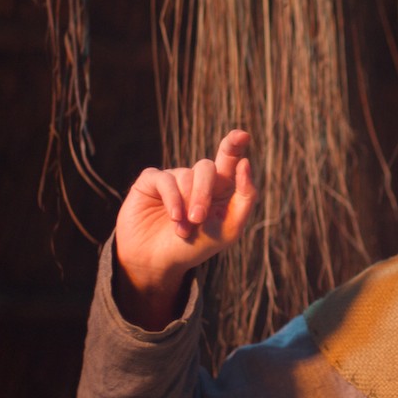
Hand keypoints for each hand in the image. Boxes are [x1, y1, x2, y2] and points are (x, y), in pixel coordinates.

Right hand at [111, 129, 255, 328]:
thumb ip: (244, 198)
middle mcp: (198, 179)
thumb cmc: (196, 247)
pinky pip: (165, 179)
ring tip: (183, 229)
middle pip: (208, 168)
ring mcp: (175, 178)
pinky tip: (173, 217)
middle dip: (204, 192)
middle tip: (199, 218)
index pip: (231, 159)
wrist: (158, 262)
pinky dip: (171, 199)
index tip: (242, 135)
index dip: (235, 143)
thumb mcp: (229, 229)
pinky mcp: (151, 181)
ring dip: (186, 203)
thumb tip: (245, 162)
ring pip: (186, 174)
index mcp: (221, 188)